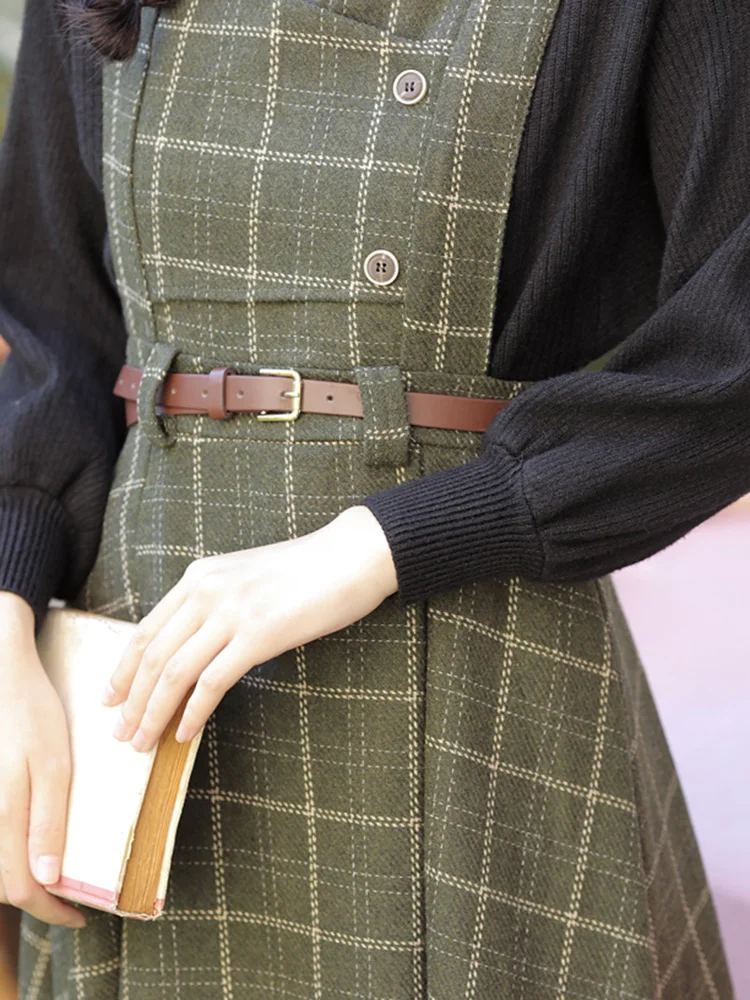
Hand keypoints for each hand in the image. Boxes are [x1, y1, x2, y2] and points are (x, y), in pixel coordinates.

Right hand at [0, 592, 85, 928]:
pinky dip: (12, 850)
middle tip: (72, 902)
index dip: (50, 911)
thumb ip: (47, 822)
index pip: (20, 888)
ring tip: (57, 876)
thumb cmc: (29, 715)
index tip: (80, 917)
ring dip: (23, 877)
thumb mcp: (51, 765)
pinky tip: (33, 844)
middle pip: (4, 881)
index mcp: (2, 814)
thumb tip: (46, 880)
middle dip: (39, 899)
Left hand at [103, 505, 398, 751]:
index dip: (122, 669)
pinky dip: (193, 712)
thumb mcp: (246, 576)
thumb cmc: (307, 571)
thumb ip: (215, 601)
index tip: (111, 697)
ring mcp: (232, 612)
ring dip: (154, 713)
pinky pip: (212, 682)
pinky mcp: (259, 635)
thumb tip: (193, 644)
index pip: (146, 629)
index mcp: (200, 576)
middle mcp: (206, 590)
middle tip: (120, 732)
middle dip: (131, 700)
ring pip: (174, 672)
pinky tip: (186, 734)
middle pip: (153, 655)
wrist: (351, 555)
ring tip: (144, 742)